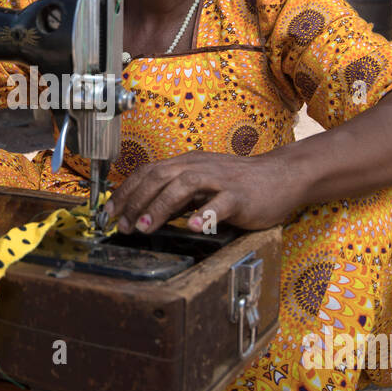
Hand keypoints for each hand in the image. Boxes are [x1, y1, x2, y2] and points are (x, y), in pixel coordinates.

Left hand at [105, 149, 309, 234]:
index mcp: (187, 163)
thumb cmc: (240, 184)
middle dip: (135, 201)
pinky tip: (192, 226)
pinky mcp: (240, 195)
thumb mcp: (202, 186)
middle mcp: (199, 167)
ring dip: (160, 207)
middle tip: (122, 225)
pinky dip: (204, 214)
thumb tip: (143, 212)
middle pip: (159, 177)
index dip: (125, 192)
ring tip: (145, 227)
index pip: (148, 172)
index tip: (109, 213)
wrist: (282, 176)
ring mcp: (220, 180)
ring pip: (183, 186)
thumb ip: (176, 197)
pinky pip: (220, 203)